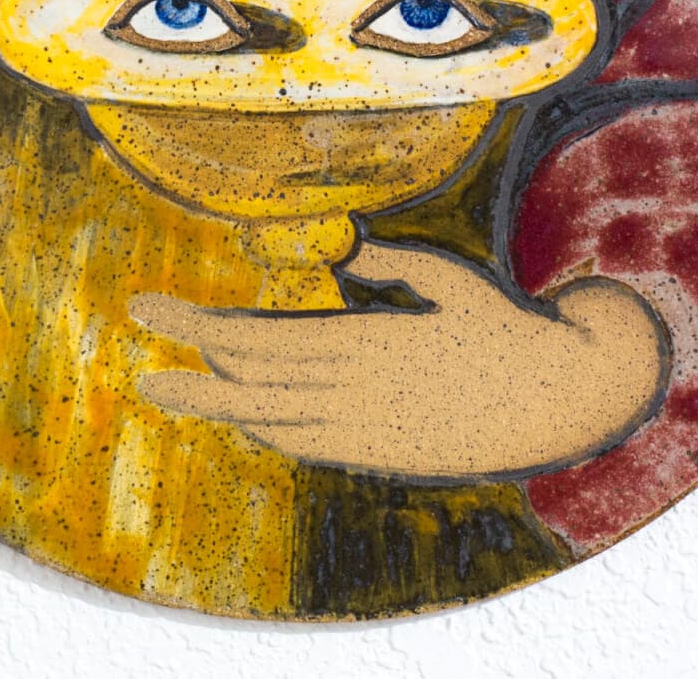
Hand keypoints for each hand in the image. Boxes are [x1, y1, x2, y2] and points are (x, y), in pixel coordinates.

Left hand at [130, 240, 667, 480]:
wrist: (557, 403)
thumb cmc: (506, 327)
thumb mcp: (449, 278)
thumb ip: (387, 262)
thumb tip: (335, 240)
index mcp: (368, 345)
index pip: (261, 340)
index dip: (199, 327)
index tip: (153, 310)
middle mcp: (357, 396)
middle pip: (252, 386)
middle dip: (192, 371)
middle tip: (140, 365)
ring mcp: (366, 434)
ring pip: (272, 421)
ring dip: (219, 404)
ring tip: (171, 391)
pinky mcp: (379, 458)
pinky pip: (305, 445)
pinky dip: (266, 427)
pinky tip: (244, 415)